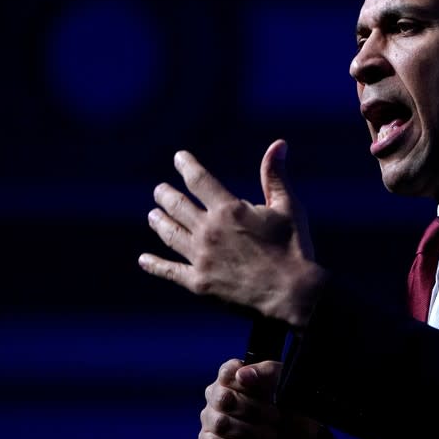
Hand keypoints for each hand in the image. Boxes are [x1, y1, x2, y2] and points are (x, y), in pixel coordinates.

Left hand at [138, 139, 325, 327]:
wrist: (292, 294)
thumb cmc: (294, 248)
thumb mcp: (288, 207)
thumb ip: (275, 175)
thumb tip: (279, 143)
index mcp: (229, 210)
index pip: (199, 180)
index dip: (186, 166)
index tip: (179, 158)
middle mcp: (209, 231)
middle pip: (177, 206)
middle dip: (166, 195)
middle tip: (159, 191)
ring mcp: (201, 258)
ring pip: (170, 234)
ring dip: (159, 222)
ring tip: (153, 216)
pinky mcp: (199, 283)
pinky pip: (169, 271)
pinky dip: (154, 264)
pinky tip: (144, 260)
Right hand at [199, 358, 320, 438]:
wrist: (293, 435)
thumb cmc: (284, 403)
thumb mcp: (282, 381)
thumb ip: (264, 372)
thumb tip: (242, 374)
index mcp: (232, 377)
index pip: (227, 372)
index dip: (243, 381)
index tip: (262, 388)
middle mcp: (217, 395)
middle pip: (224, 399)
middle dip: (254, 409)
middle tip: (275, 416)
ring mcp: (211, 419)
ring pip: (221, 424)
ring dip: (250, 431)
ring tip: (270, 435)